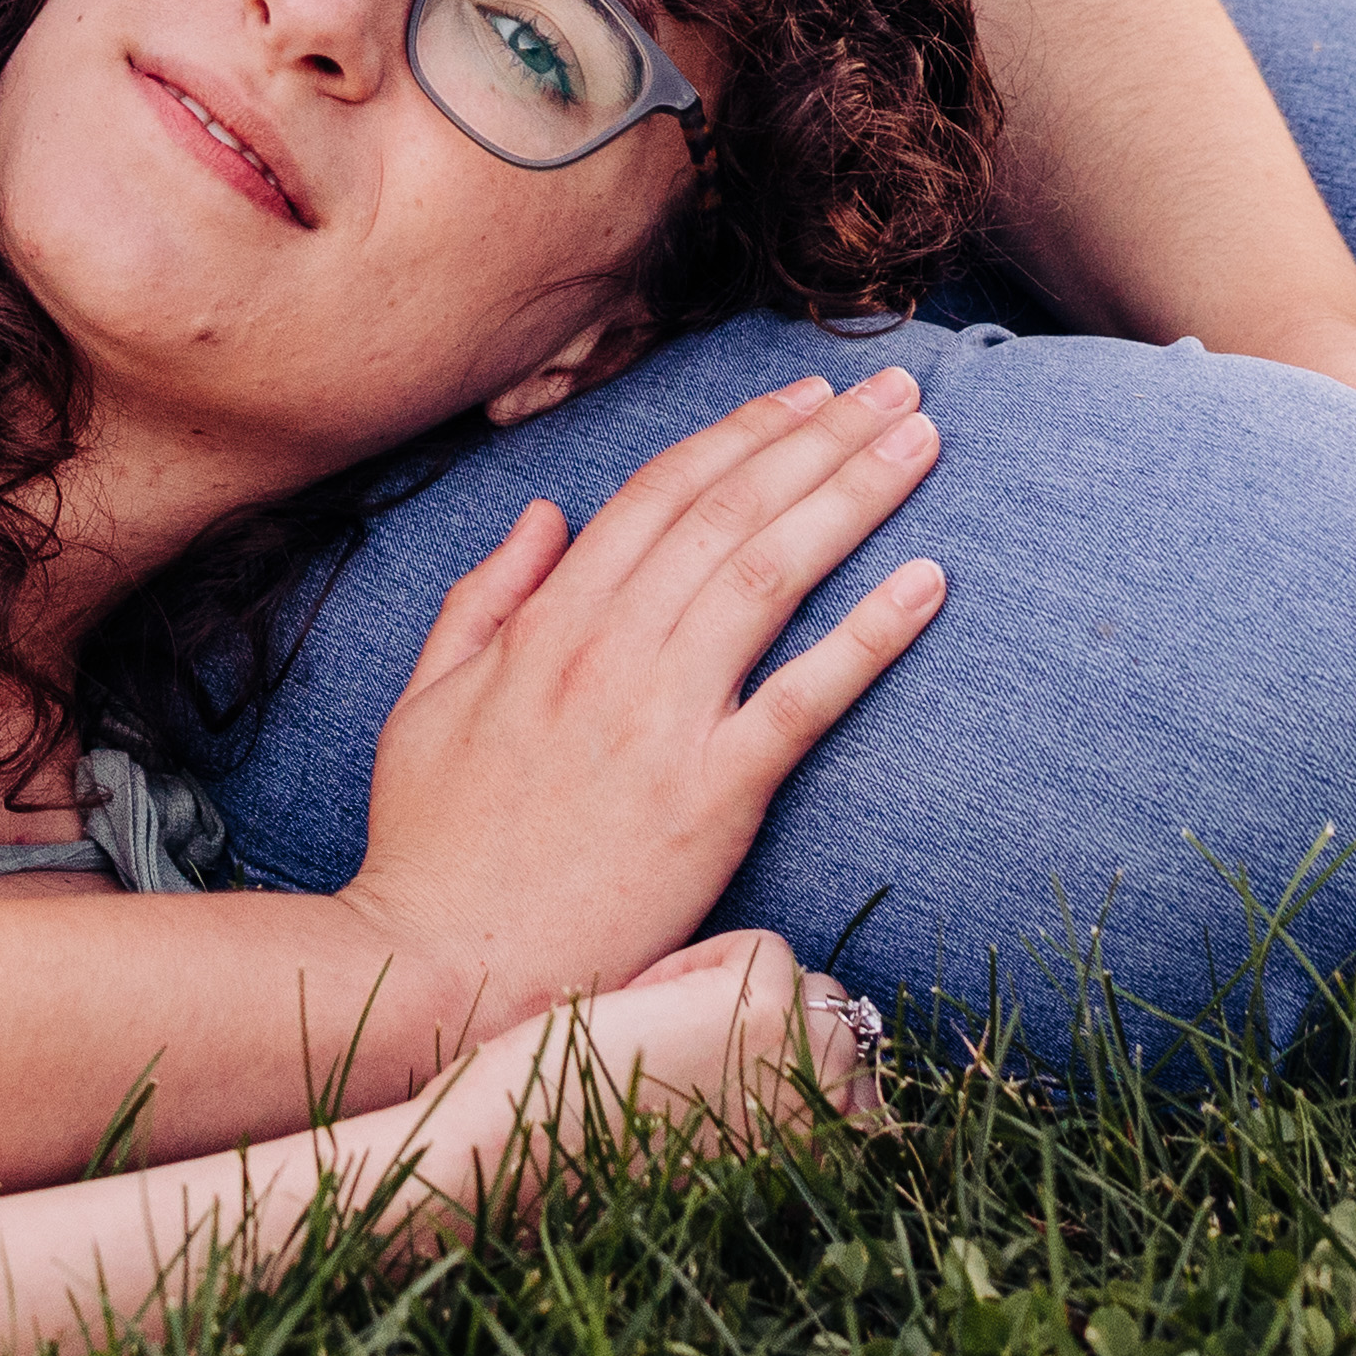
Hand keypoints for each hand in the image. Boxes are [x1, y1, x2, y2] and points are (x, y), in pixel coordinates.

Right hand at [340, 369, 949, 1044]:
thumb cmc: (432, 844)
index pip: (662, 493)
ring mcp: (665, 722)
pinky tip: (929, 581)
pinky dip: (871, 633)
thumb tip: (546, 513)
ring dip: (855, 495)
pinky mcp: (714, 798)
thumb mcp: (425, 701)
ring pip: (774, 576)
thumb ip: (483, 597)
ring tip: (919, 441)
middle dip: (822, 437)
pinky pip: (808, 698)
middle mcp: (611, 653)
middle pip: (734, 512)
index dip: (741, 433)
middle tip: (895, 388)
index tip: (806, 396)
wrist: (448, 967)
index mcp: (547, 624)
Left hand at [372, 929, 891, 1246]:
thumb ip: (784, 1115)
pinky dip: (689, 969)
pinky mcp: (771, 1013)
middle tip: (669, 1082)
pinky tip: (636, 1020)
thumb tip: (850, 1086)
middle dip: (760, 1030)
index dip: (764, 1071)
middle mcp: (841, 1132)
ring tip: (653, 1055)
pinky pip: (760, 949)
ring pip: (802, 985)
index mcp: (829, 1178)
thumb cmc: (589, 1163)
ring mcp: (816, 1068)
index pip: (852, 1080)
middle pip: (838, 1026)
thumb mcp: (715, 1149)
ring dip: (726, 1000)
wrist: (502, 1166)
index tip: (696, 1105)